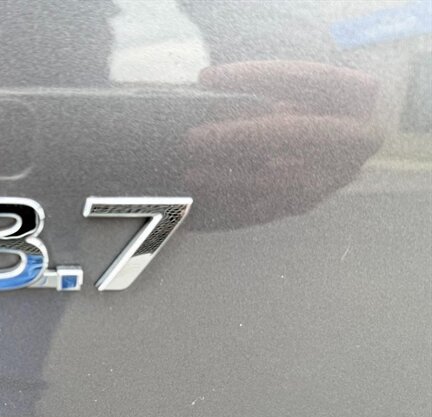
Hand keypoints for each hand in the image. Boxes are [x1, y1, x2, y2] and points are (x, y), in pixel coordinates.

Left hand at [185, 61, 383, 229]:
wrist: (333, 144)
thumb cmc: (305, 103)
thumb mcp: (292, 84)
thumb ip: (261, 82)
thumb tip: (209, 82)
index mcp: (358, 94)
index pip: (307, 78)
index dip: (256, 76)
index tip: (207, 78)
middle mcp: (357, 137)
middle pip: (294, 134)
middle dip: (239, 135)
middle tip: (194, 139)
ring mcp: (336, 175)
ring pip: (281, 180)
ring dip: (230, 178)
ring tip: (191, 175)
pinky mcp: (311, 203)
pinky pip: (270, 207)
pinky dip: (234, 203)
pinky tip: (204, 201)